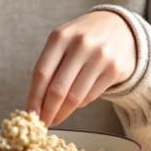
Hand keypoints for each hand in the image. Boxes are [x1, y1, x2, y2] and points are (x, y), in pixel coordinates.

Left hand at [26, 11, 136, 126]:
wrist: (121, 27)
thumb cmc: (84, 37)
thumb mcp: (64, 40)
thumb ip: (50, 65)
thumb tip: (36, 103)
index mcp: (61, 36)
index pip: (42, 73)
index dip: (34, 97)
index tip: (30, 114)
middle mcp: (80, 44)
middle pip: (57, 89)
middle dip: (47, 111)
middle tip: (42, 123)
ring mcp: (99, 57)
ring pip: (75, 97)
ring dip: (62, 113)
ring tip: (56, 118)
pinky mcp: (114, 69)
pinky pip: (91, 96)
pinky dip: (79, 105)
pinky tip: (75, 104)